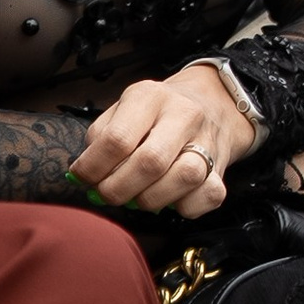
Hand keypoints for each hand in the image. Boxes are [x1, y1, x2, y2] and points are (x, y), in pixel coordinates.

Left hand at [71, 61, 262, 216]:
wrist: (211, 104)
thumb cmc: (155, 113)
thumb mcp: (123, 109)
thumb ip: (99, 138)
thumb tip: (81, 176)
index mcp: (149, 96)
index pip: (117, 139)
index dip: (93, 167)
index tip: (82, 179)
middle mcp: (183, 115)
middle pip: (150, 162)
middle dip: (118, 189)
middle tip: (106, 194)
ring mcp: (208, 141)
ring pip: (183, 178)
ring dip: (150, 199)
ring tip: (136, 197)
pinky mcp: (222, 168)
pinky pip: (208, 196)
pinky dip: (185, 207)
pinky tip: (169, 199)